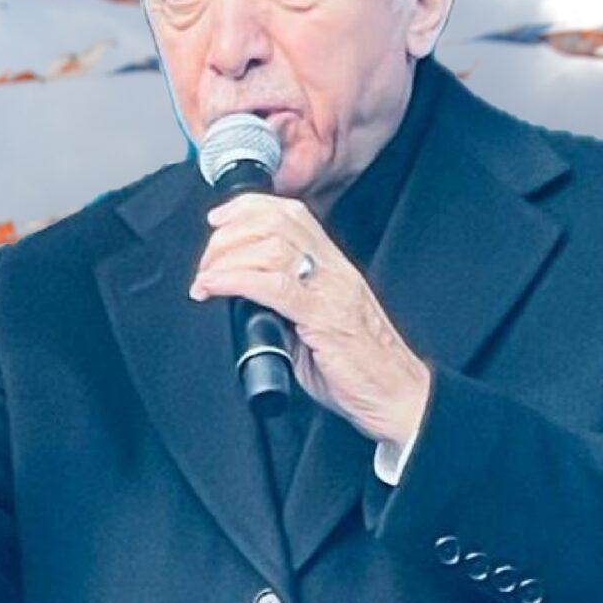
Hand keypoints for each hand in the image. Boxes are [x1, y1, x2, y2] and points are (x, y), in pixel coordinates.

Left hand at [192, 195, 434, 450]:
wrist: (397, 395)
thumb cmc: (357, 365)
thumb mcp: (313, 323)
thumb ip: (282, 304)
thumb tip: (239, 299)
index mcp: (332, 266)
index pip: (291, 214)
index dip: (249, 208)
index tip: (217, 221)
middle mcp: (333, 270)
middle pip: (276, 223)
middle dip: (229, 236)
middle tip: (205, 264)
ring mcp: (331, 291)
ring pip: (273, 247)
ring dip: (226, 258)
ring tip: (205, 280)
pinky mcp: (325, 319)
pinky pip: (275, 286)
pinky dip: (235, 280)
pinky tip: (214, 286)